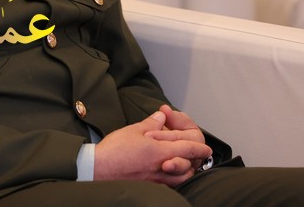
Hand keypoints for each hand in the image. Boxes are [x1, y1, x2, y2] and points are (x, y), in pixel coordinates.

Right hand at [93, 108, 211, 184]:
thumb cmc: (114, 151)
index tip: (206, 148)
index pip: (189, 148)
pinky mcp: (150, 186)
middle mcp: (162, 167)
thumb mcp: (133, 130)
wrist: (98, 169)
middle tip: (194, 152)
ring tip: (183, 161)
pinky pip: (170, 184)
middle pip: (190, 166)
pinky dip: (174, 178)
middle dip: (194, 158)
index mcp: (161, 151)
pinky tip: (167, 171)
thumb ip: (151, 123)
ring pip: (182, 178)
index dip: (200, 147)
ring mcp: (157, 179)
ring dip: (185, 169)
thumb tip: (161, 117)